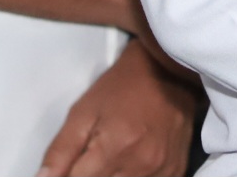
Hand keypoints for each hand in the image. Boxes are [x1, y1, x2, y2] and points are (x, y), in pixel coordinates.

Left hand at [38, 39, 197, 176]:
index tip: (71, 166)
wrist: (168, 70)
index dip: (68, 175)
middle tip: (91, 158)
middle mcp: (142, 165)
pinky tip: (128, 164)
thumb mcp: (83, 111)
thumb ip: (61, 150)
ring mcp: (163, 171)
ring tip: (109, 158)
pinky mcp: (175, 172)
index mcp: (115, 147)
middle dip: (89, 175)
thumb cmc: (122, 87)